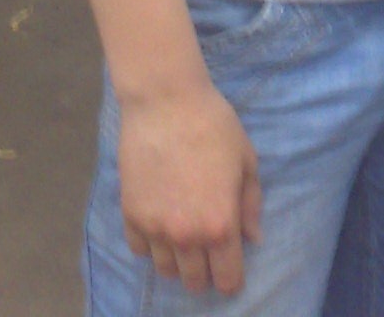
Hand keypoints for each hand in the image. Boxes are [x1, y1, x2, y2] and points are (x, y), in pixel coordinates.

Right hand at [118, 79, 262, 296]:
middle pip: (194, 281)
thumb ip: (250, 204)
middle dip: (205, 272)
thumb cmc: (214, 125)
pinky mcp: (130, 214)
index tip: (231, 270)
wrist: (166, 101)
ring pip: (166, 270)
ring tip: (183, 237)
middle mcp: (186, 236)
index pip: (227, 279)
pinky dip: (150, 243)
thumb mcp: (246, 160)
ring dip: (177, 260)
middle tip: (208, 252)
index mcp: (220, 225)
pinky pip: (140, 249)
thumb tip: (253, 238)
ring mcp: (154, 228)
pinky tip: (159, 223)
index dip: (232, 279)